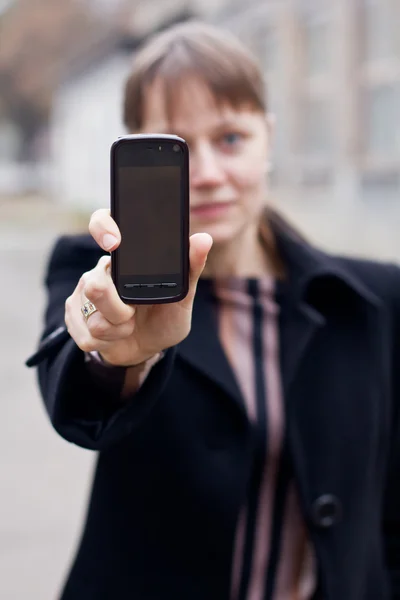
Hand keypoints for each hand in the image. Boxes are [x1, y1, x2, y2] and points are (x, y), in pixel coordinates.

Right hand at [65, 209, 212, 366]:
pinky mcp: (73, 317)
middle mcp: (99, 269)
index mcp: (123, 256)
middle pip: (95, 284)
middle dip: (119, 309)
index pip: (102, 224)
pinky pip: (87, 334)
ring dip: (118, 328)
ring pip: (94, 316)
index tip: (114, 243)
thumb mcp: (183, 295)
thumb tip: (203, 239)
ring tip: (130, 324)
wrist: (146, 348)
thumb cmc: (164, 316)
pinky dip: (108, 341)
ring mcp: (82, 293)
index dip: (103, 228)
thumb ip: (191, 268)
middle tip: (134, 312)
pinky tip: (116, 336)